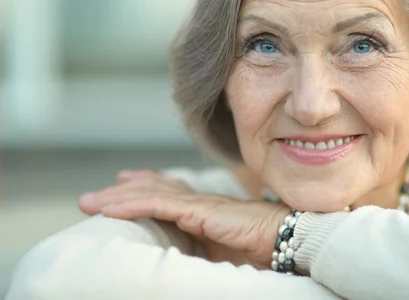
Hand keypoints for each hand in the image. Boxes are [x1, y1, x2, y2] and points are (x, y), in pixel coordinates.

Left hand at [78, 169, 287, 268]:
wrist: (283, 238)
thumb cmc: (260, 246)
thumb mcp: (222, 248)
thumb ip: (202, 246)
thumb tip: (184, 259)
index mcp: (204, 207)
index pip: (168, 189)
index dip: (143, 184)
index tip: (121, 184)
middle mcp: (198, 200)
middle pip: (153, 187)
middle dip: (120, 191)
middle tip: (91, 197)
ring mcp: (197, 203)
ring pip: (149, 193)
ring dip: (116, 198)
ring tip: (89, 203)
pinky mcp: (198, 211)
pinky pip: (159, 204)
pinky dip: (133, 205)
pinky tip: (112, 210)